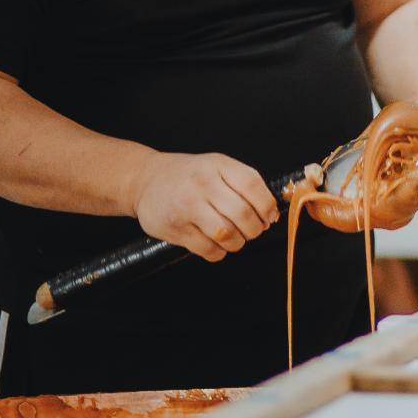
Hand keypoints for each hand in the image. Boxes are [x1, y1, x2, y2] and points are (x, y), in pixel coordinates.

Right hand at [131, 151, 278, 261]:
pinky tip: (216, 243)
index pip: (252, 185)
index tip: (269, 216)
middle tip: (252, 230)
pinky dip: (219, 252)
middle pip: (242, 214)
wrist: (146, 180)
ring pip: (227, 235)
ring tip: (235, 237)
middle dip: (254, 229)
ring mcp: (187, 207)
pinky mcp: (175, 229)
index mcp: (218, 166)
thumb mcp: (217, 166)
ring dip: (238, 242)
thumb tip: (271, 214)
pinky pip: (208, 249)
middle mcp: (202, 184)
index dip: (267, 206)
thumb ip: (245, 183)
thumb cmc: (190, 176)